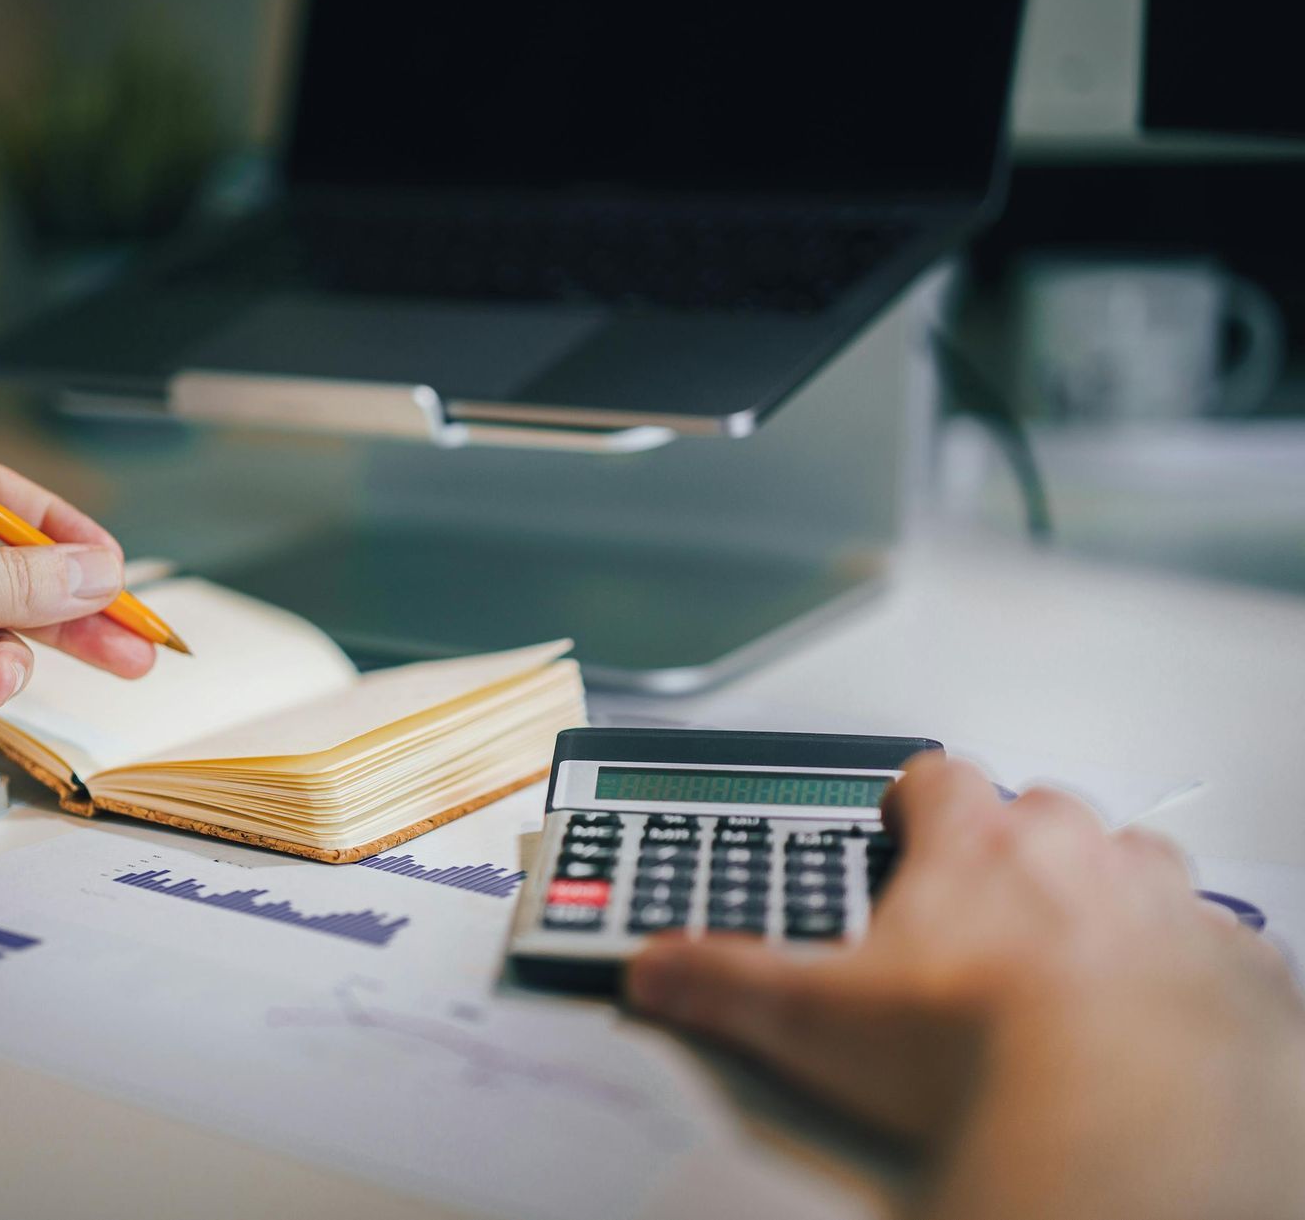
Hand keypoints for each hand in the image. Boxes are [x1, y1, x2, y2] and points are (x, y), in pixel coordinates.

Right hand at [625, 756, 1304, 1215]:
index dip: (916, 797)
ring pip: (1140, 862)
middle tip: (983, 909)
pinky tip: (1159, 1011)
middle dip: (1017, 846)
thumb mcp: (815, 1018)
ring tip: (1076, 952)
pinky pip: (1220, 944)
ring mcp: (1166, 907)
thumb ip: (724, 981)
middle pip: (1045, 811)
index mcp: (977, 847)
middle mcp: (1078, 855)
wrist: (1122, 1114)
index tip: (904, 822)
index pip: (937, 777)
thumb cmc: (978, 1050)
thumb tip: (653, 968)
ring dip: (1111, 891)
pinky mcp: (1237, 973)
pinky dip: (1191, 967)